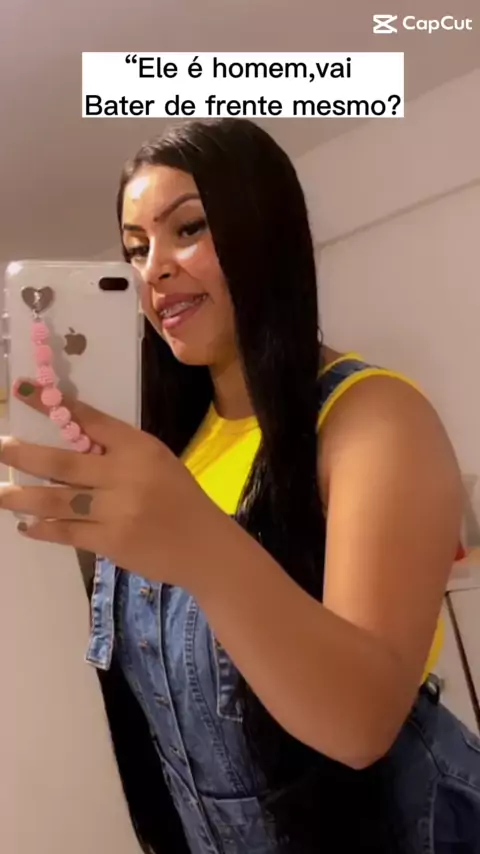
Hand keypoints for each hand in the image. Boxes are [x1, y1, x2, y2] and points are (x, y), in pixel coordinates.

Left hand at [0, 380, 206, 587]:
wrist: (206, 547)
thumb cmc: (180, 499)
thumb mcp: (155, 463)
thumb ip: (116, 453)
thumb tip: (65, 443)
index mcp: (139, 447)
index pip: (88, 419)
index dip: (51, 404)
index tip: (21, 390)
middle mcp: (126, 474)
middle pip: (61, 462)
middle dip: (22, 455)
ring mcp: (117, 510)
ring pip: (56, 499)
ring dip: (21, 497)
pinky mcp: (111, 542)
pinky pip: (66, 532)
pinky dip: (42, 528)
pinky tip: (26, 525)